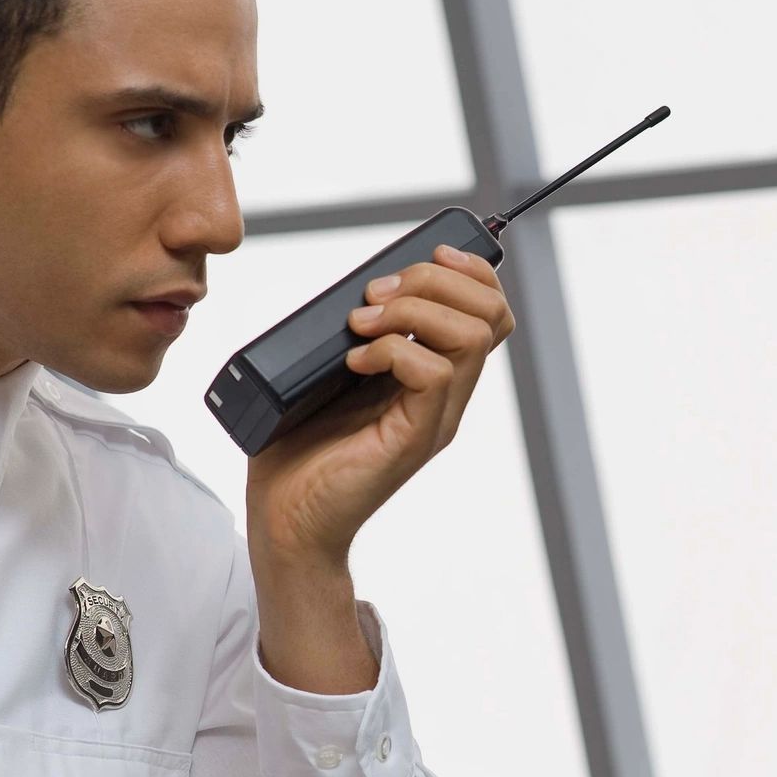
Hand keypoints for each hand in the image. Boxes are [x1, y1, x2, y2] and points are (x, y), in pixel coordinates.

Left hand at [244, 243, 515, 576]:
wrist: (285, 519)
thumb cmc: (299, 449)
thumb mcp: (329, 371)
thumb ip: (357, 333)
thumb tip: (359, 289)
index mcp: (436, 375)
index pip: (490, 310)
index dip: (467, 270)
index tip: (423, 257)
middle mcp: (448, 395)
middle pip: (491, 312)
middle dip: (434, 279)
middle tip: (375, 295)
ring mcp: (435, 417)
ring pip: (471, 335)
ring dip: (412, 310)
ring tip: (362, 324)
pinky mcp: (414, 438)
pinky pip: (433, 372)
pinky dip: (391, 350)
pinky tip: (354, 359)